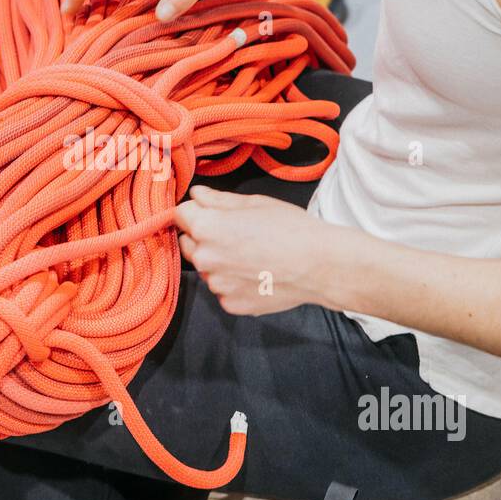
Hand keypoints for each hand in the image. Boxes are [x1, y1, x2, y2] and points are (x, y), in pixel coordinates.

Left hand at [175, 185, 340, 315]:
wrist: (320, 266)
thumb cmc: (291, 228)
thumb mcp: (254, 203)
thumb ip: (217, 200)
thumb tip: (196, 194)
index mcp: (207, 227)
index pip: (180, 214)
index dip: (195, 210)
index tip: (210, 212)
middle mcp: (205, 258)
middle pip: (188, 243)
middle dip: (203, 237)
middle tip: (235, 234)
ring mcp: (217, 285)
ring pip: (206, 269)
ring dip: (219, 262)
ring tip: (251, 255)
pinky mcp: (230, 305)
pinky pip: (222, 290)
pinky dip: (234, 283)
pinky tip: (257, 274)